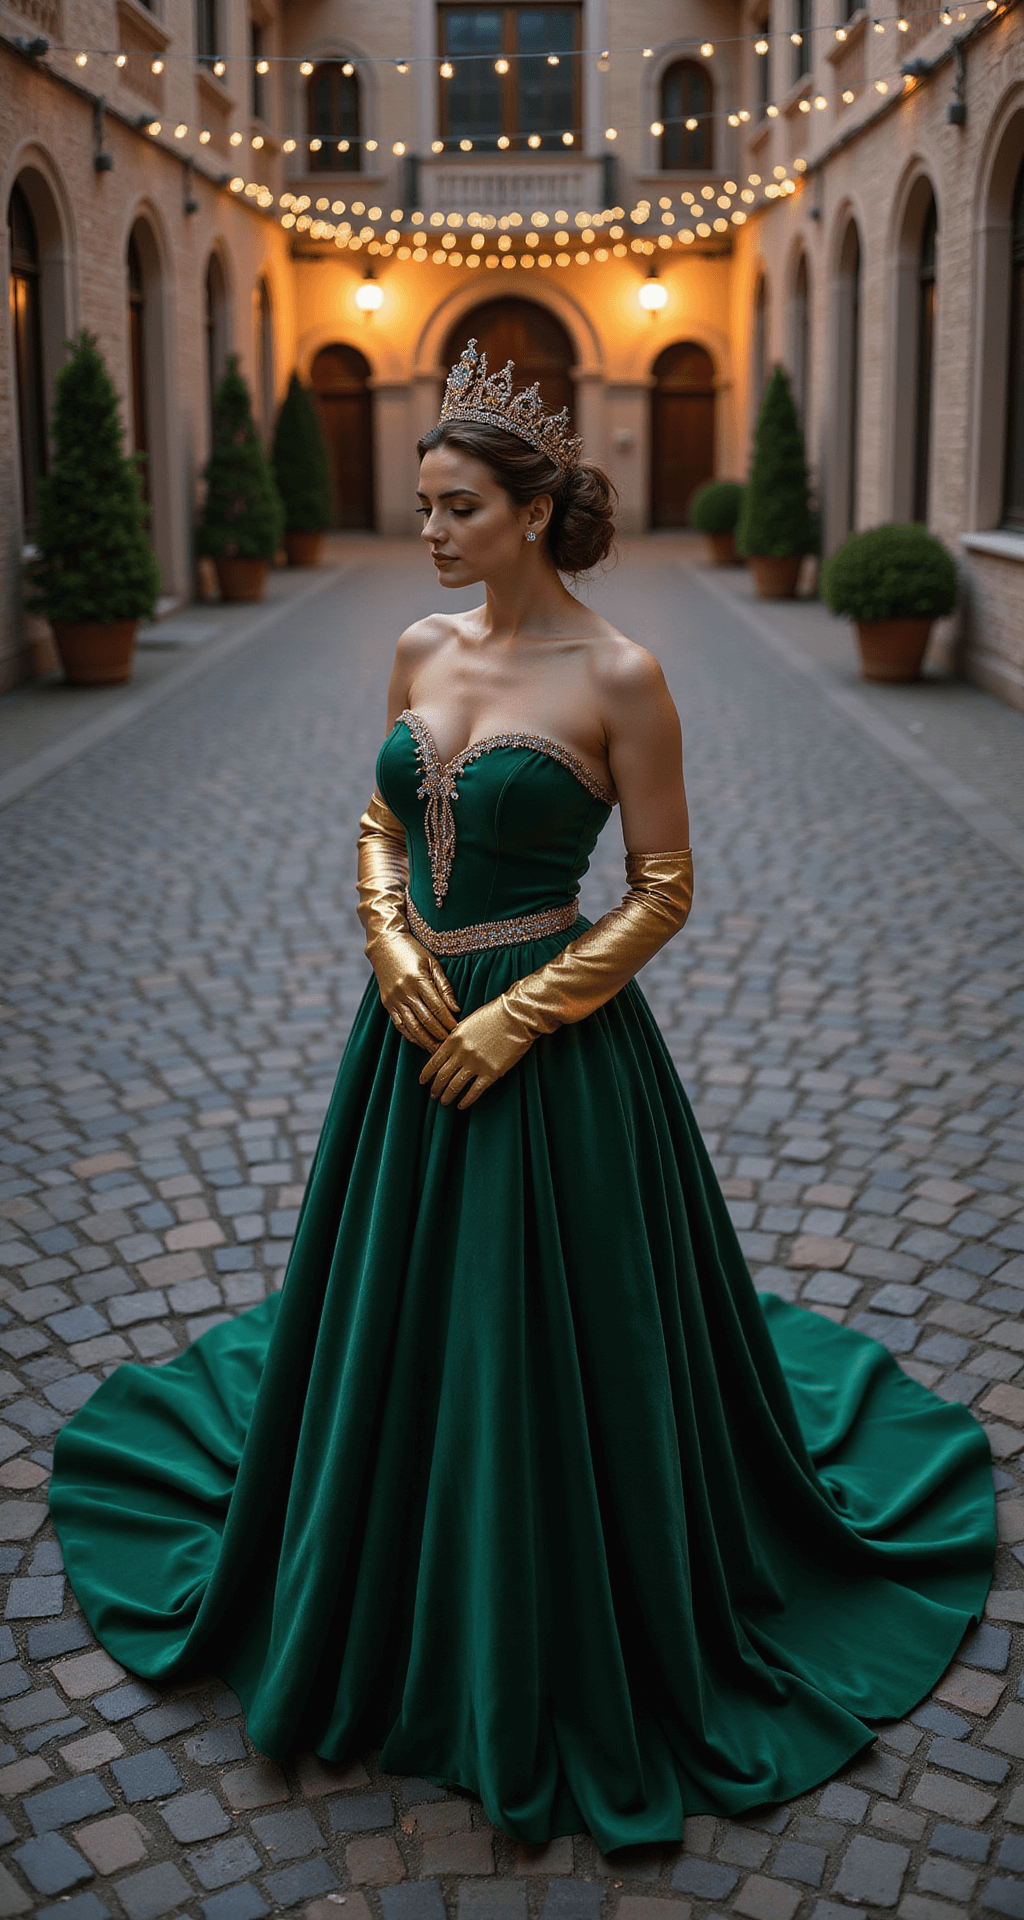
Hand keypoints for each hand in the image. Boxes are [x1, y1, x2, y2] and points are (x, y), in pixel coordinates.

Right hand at [372, 931, 459, 1052]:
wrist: (384, 945)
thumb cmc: (414, 951)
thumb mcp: (433, 963)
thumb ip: (444, 986)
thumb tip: (456, 1009)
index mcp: (418, 980)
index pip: (437, 1008)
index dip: (449, 1022)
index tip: (459, 1031)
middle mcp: (405, 991)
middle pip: (426, 1021)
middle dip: (440, 1035)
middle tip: (451, 1045)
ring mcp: (394, 999)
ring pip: (412, 1027)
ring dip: (426, 1041)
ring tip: (438, 1050)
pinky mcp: (387, 1003)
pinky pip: (400, 1025)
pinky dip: (411, 1036)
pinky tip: (421, 1042)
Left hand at [419, 997, 533, 1108]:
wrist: (517, 1016)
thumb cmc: (495, 1014)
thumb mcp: (468, 1022)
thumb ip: (456, 1036)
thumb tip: (447, 1049)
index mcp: (454, 1039)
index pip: (434, 1062)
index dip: (426, 1074)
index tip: (423, 1082)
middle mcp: (462, 1054)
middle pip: (442, 1076)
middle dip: (435, 1088)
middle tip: (433, 1095)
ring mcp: (476, 1064)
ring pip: (455, 1086)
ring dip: (448, 1096)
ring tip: (444, 1102)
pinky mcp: (491, 1073)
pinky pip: (475, 1091)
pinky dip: (466, 1100)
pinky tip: (461, 1105)